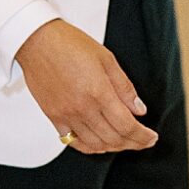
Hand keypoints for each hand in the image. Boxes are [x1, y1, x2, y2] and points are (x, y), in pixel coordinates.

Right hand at [14, 18, 156, 153]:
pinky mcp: (53, 116)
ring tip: (125, 143)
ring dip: (113, 147)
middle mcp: (82, 107)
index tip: (151, 137)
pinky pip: (73, 141)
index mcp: (99, 92)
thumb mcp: (106, 59)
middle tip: (143, 141)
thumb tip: (139, 110)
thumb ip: (124, 87)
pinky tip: (99, 143)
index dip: (142, 136)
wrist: (36, 41)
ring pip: (94, 144)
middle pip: (113, 138)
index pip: (126, 125)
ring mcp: (66, 115)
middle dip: (133, 143)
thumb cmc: (70, 44)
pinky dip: (89, 146)